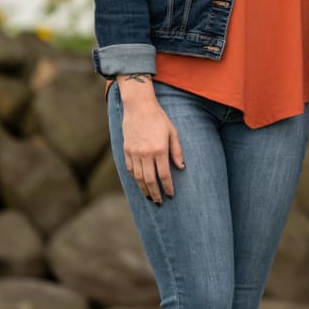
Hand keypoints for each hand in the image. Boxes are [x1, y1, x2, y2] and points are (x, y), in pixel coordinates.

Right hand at [117, 75, 184, 203]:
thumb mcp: (172, 132)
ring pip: (139, 177)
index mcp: (160, 149)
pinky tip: (140, 182)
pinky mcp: (126, 150)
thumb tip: (181, 167)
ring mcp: (134, 152)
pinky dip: (135, 178)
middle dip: (155, 193)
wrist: (139, 107)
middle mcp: (146, 153)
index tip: (171, 195)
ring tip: (149, 196)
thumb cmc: (159, 118)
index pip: (164, 175)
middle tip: (159, 202)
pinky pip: (130, 169)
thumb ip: (177, 151)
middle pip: (150, 180)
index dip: (168, 187)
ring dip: (144, 189)